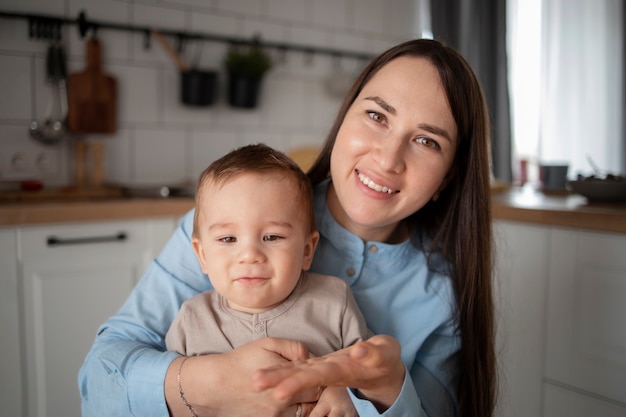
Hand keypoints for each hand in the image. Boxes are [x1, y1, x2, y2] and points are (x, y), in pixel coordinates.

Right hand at [165, 337, 319, 416]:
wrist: (217, 384)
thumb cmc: (242, 360)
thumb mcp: (268, 343)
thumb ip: (294, 348)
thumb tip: (311, 357)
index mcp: (287, 378)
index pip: (318, 383)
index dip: (320, 377)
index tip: (319, 372)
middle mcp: (283, 399)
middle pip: (314, 400)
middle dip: (317, 391)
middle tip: (316, 383)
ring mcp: (276, 414)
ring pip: (305, 412)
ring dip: (308, 403)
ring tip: (305, 393)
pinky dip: (295, 411)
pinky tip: (291, 401)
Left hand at [252, 335, 404, 411]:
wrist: (384, 367)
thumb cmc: (384, 358)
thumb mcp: (384, 353)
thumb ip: (373, 353)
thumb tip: (359, 350)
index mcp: (342, 370)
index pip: (316, 376)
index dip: (298, 382)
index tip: (279, 392)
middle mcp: (329, 372)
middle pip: (301, 377)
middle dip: (279, 381)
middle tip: (255, 383)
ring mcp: (323, 370)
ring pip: (297, 373)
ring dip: (276, 377)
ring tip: (255, 380)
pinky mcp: (321, 365)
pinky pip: (300, 368)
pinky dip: (284, 371)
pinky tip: (268, 374)